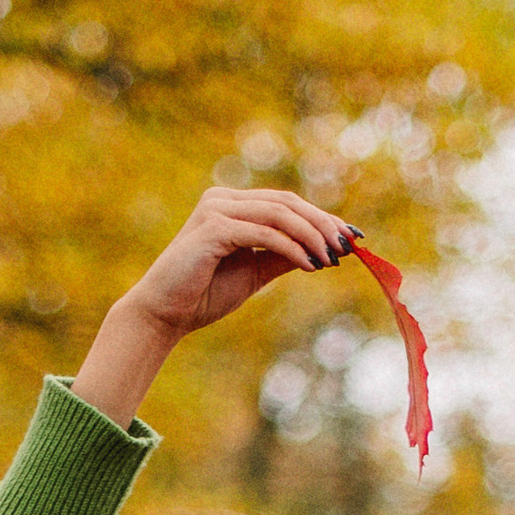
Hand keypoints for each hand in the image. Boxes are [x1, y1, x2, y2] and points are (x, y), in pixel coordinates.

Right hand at [74, 186, 354, 419]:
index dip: (321, 217)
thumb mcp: (253, 273)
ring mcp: (216, 210)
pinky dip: (291, 247)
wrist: (164, 314)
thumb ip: (282, 257)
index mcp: (232, 206)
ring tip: (332, 258)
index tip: (350, 237)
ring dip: (311, 236)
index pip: (286, 203)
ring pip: (279, 214)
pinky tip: (310, 264)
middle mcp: (223, 200)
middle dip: (322, 223)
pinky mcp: (213, 228)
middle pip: (287, 203)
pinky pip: (263, 233)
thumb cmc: (203, 295)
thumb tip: (323, 252)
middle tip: (348, 246)